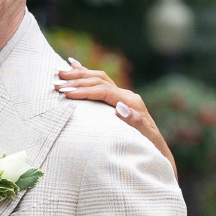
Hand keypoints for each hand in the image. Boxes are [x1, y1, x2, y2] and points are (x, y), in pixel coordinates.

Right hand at [54, 60, 177, 176]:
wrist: (158, 150)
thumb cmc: (150, 147)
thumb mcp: (145, 137)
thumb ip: (135, 121)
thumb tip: (121, 108)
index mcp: (132, 102)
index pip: (104, 90)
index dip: (85, 90)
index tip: (67, 93)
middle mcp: (127, 95)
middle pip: (99, 81)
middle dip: (77, 81)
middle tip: (57, 84)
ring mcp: (122, 96)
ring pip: (98, 78)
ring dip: (79, 75)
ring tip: (59, 73)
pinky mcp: (118, 99)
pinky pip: (100, 82)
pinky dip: (86, 74)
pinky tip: (73, 65)